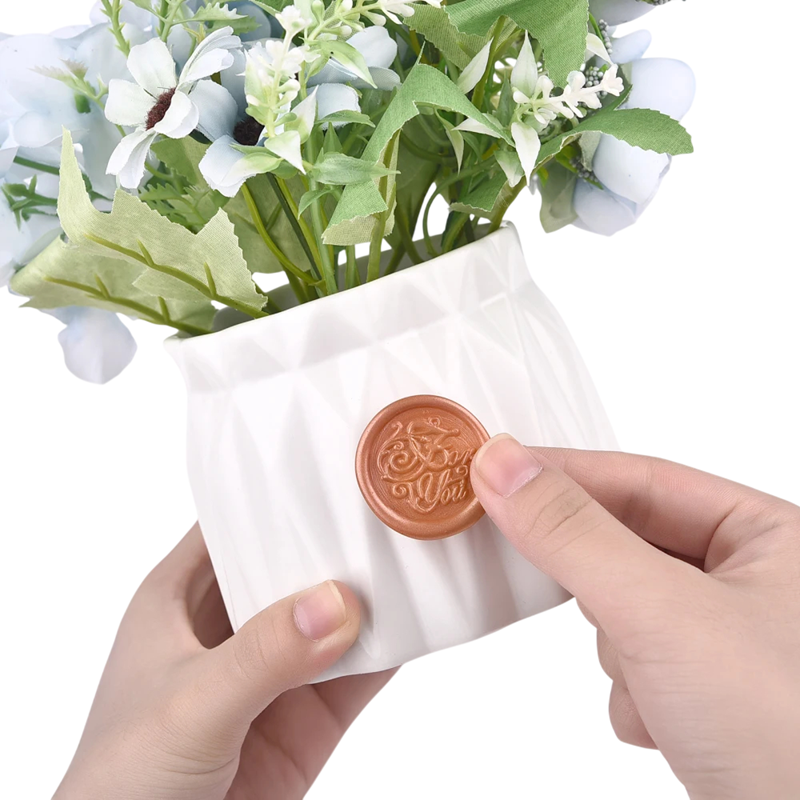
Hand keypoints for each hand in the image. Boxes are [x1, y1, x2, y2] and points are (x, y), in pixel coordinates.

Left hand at [55, 525, 393, 799]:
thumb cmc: (119, 784)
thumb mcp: (188, 705)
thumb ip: (262, 656)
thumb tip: (337, 604)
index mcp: (180, 600)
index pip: (232, 527)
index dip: (276, 498)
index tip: (332, 471)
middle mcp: (228, 628)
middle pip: (291, 567)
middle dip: (336, 544)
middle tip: (390, 511)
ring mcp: (270, 675)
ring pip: (330, 619)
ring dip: (370, 598)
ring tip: (416, 560)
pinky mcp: (304, 721)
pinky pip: (356, 676)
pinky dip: (387, 652)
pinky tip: (418, 626)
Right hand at [471, 436, 799, 799]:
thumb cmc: (791, 735)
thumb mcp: (662, 613)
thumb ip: (574, 534)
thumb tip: (505, 467)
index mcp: (769, 536)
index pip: (642, 478)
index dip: (565, 473)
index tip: (495, 470)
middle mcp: (753, 581)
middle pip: (628, 542)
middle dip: (598, 581)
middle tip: (552, 574)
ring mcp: (726, 640)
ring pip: (624, 606)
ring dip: (620, 648)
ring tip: (658, 687)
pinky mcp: (704, 692)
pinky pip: (633, 659)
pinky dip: (632, 691)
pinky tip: (665, 723)